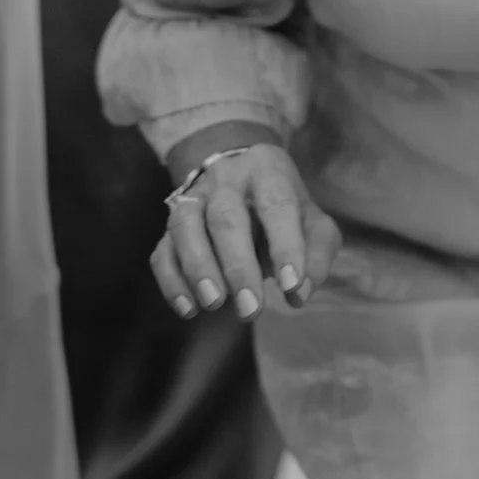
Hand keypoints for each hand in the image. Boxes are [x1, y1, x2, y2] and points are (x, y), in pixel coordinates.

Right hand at [153, 130, 340, 321]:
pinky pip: (162, 250)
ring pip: (185, 226)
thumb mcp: (312, 221)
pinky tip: (188, 308)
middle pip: (225, 216)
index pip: (277, 204)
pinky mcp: (170, 223)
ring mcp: (192, 197)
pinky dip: (171, 281)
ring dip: (198, 268)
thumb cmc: (282, 207)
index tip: (290, 286)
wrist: (241, 175)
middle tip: (250, 309)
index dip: (285, 245)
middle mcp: (226, 177)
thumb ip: (316, 254)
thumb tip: (298, 295)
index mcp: (268, 170)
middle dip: (238, 266)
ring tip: (214, 304)